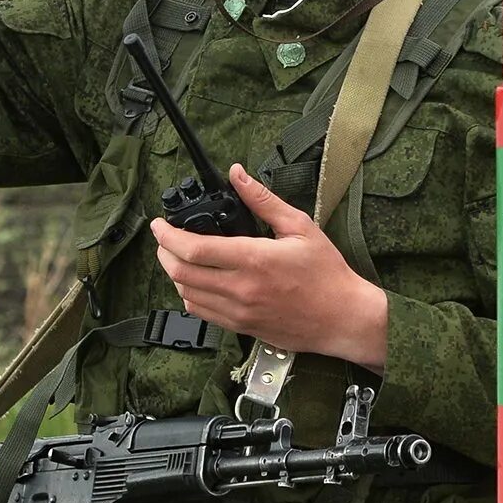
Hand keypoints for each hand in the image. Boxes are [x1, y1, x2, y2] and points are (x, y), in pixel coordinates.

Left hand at [149, 165, 389, 369]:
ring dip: (175, 275)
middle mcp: (241, 288)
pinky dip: (190, 295)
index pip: (193, 249)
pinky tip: (197, 282)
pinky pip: (202, 313)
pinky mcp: (241, 327)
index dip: (167, 235)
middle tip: (165, 239)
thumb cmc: (326, 273)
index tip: (160, 224)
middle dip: (164, 253)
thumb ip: (263, 200)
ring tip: (180, 258)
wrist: (343, 318)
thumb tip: (237, 174)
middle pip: (181, 273)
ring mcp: (239, 312)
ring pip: (187, 294)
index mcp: (253, 259)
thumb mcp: (299, 226)